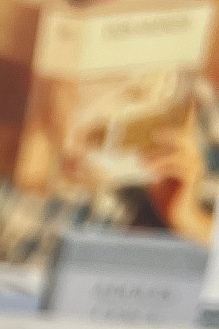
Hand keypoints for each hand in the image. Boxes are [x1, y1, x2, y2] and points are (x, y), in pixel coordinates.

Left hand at [142, 117, 211, 242]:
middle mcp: (194, 158)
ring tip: (141, 160)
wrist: (178, 216)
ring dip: (158, 155)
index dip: (183, 118)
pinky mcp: (191, 179)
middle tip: (152, 135)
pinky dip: (162, 168)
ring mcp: (195, 168)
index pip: (185, 132)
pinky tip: (151, 174)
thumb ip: (148, 162)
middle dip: (168, 133)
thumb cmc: (166, 195)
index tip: (168, 112)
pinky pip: (176, 168)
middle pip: (184, 138)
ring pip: (178, 153)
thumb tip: (134, 151)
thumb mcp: (154, 176)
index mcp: (186, 154)